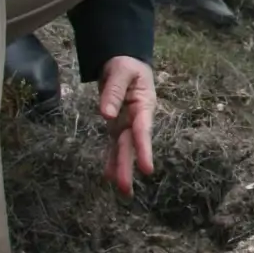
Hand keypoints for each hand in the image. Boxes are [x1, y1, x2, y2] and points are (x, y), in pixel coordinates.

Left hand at [99, 57, 155, 195]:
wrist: (124, 61)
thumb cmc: (126, 64)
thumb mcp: (121, 71)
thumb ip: (114, 92)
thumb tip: (105, 114)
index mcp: (143, 106)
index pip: (143, 131)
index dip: (144, 150)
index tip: (147, 170)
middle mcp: (137, 119)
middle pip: (131, 145)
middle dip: (128, 166)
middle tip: (126, 189)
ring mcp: (126, 123)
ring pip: (123, 148)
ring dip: (121, 168)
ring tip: (122, 191)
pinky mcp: (117, 125)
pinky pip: (114, 144)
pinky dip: (111, 160)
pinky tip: (108, 177)